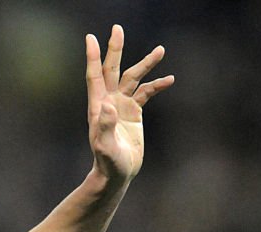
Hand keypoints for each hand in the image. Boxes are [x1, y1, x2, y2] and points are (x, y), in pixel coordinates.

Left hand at [86, 25, 173, 181]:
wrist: (117, 174)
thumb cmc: (108, 163)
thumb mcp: (106, 147)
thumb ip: (106, 127)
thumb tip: (108, 106)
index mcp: (98, 107)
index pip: (94, 76)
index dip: (93, 57)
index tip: (91, 37)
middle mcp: (108, 102)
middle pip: (112, 70)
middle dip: (115, 50)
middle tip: (117, 28)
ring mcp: (121, 106)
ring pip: (133, 78)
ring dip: (146, 64)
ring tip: (161, 50)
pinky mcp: (133, 113)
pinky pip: (146, 93)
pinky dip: (157, 85)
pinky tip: (169, 80)